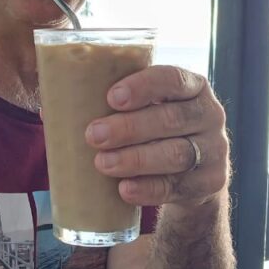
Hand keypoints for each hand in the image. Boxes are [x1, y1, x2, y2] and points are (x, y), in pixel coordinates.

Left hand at [84, 65, 228, 208]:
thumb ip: (117, 101)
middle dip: (129, 128)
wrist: (192, 173)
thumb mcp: (148, 108)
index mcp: (192, 87)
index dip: (143, 87)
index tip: (111, 98)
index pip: (172, 78)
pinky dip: (149, 189)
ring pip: (177, 154)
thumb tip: (53, 102)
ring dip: (136, 159)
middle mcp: (209, 115)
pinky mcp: (211, 182)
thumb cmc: (156, 130)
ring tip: (102, 163)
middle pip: (172, 119)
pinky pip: (179, 186)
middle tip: (94, 135)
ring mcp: (215, 150)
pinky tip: (124, 189)